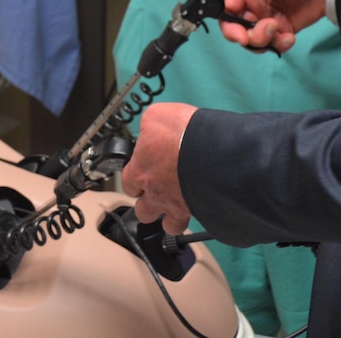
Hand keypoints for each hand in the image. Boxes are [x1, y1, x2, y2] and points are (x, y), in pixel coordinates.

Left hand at [121, 102, 196, 231]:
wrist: (213, 149)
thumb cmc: (182, 133)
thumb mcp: (156, 116)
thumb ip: (149, 126)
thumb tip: (150, 128)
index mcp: (140, 171)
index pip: (127, 182)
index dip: (135, 178)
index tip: (142, 173)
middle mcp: (154, 193)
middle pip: (143, 211)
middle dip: (149, 204)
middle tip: (158, 192)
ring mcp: (176, 206)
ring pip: (167, 225)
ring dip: (170, 217)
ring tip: (176, 206)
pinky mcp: (197, 212)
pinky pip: (192, 223)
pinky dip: (193, 218)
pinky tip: (197, 209)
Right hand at [218, 0, 327, 53]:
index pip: (227, 7)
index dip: (227, 20)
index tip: (239, 30)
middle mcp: (254, 5)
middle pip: (235, 27)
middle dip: (241, 36)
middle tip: (251, 38)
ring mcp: (268, 19)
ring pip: (253, 39)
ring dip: (261, 41)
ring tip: (280, 32)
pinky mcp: (283, 29)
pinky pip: (273, 44)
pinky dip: (278, 46)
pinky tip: (290, 37)